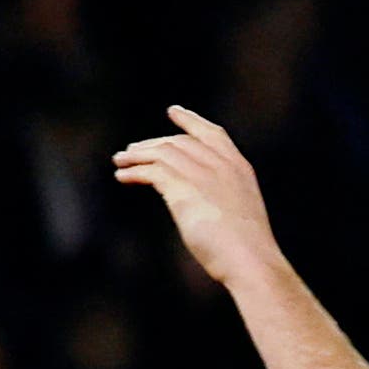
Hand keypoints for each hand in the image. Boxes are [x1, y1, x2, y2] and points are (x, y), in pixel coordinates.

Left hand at [114, 105, 281, 285]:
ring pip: (163, 152)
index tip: (173, 111)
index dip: (191, 121)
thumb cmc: (244, 248)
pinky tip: (122, 177)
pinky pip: (152, 171)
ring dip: (137, 156)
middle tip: (131, 150)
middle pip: (180, 142)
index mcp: (238, 167)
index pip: (212, 134)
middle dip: (152, 143)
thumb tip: (200, 206)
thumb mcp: (237, 213)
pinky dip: (134, 172)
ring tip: (119, 162)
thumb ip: (220, 199)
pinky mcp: (184, 189)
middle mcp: (221, 164)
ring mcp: (203, 174)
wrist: (249, 258)